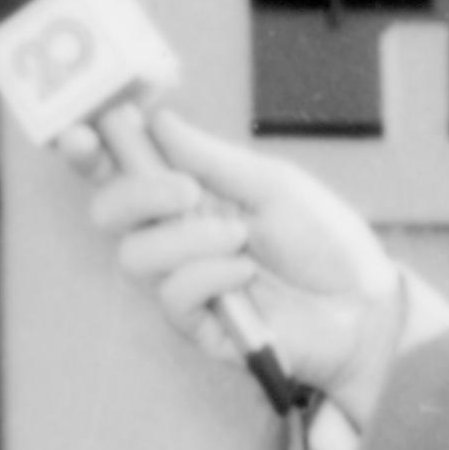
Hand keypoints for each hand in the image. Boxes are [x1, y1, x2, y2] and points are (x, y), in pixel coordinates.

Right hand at [75, 108, 414, 424]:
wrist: (363, 306)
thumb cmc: (323, 242)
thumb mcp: (273, 185)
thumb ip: (211, 159)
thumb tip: (158, 122)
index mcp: (188, 196)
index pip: (122, 171)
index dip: (90, 151)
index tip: (85, 133)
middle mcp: (175, 239)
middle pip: (108, 214)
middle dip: (134, 193)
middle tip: (186, 190)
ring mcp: (183, 284)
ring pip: (134, 257)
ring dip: (186, 238)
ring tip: (241, 238)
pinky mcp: (199, 328)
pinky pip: (173, 297)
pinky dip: (208, 274)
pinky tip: (246, 272)